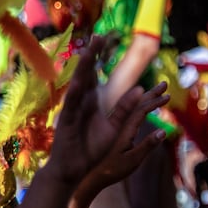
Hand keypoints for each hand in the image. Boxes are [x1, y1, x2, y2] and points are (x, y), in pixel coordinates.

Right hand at [48, 37, 168, 187]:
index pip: (95, 75)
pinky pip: (71, 105)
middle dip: (92, 55)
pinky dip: (76, 93)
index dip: (98, 58)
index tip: (104, 38)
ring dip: (83, 68)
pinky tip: (80, 81)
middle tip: (99, 36)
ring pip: (78, 85)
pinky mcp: (67, 122)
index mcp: (90, 102)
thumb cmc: (91, 150)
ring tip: (88, 51)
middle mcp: (80, 102)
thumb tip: (140, 90)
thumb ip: (125, 110)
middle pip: (86, 74)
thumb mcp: (115, 128)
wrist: (73, 170)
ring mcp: (72, 110)